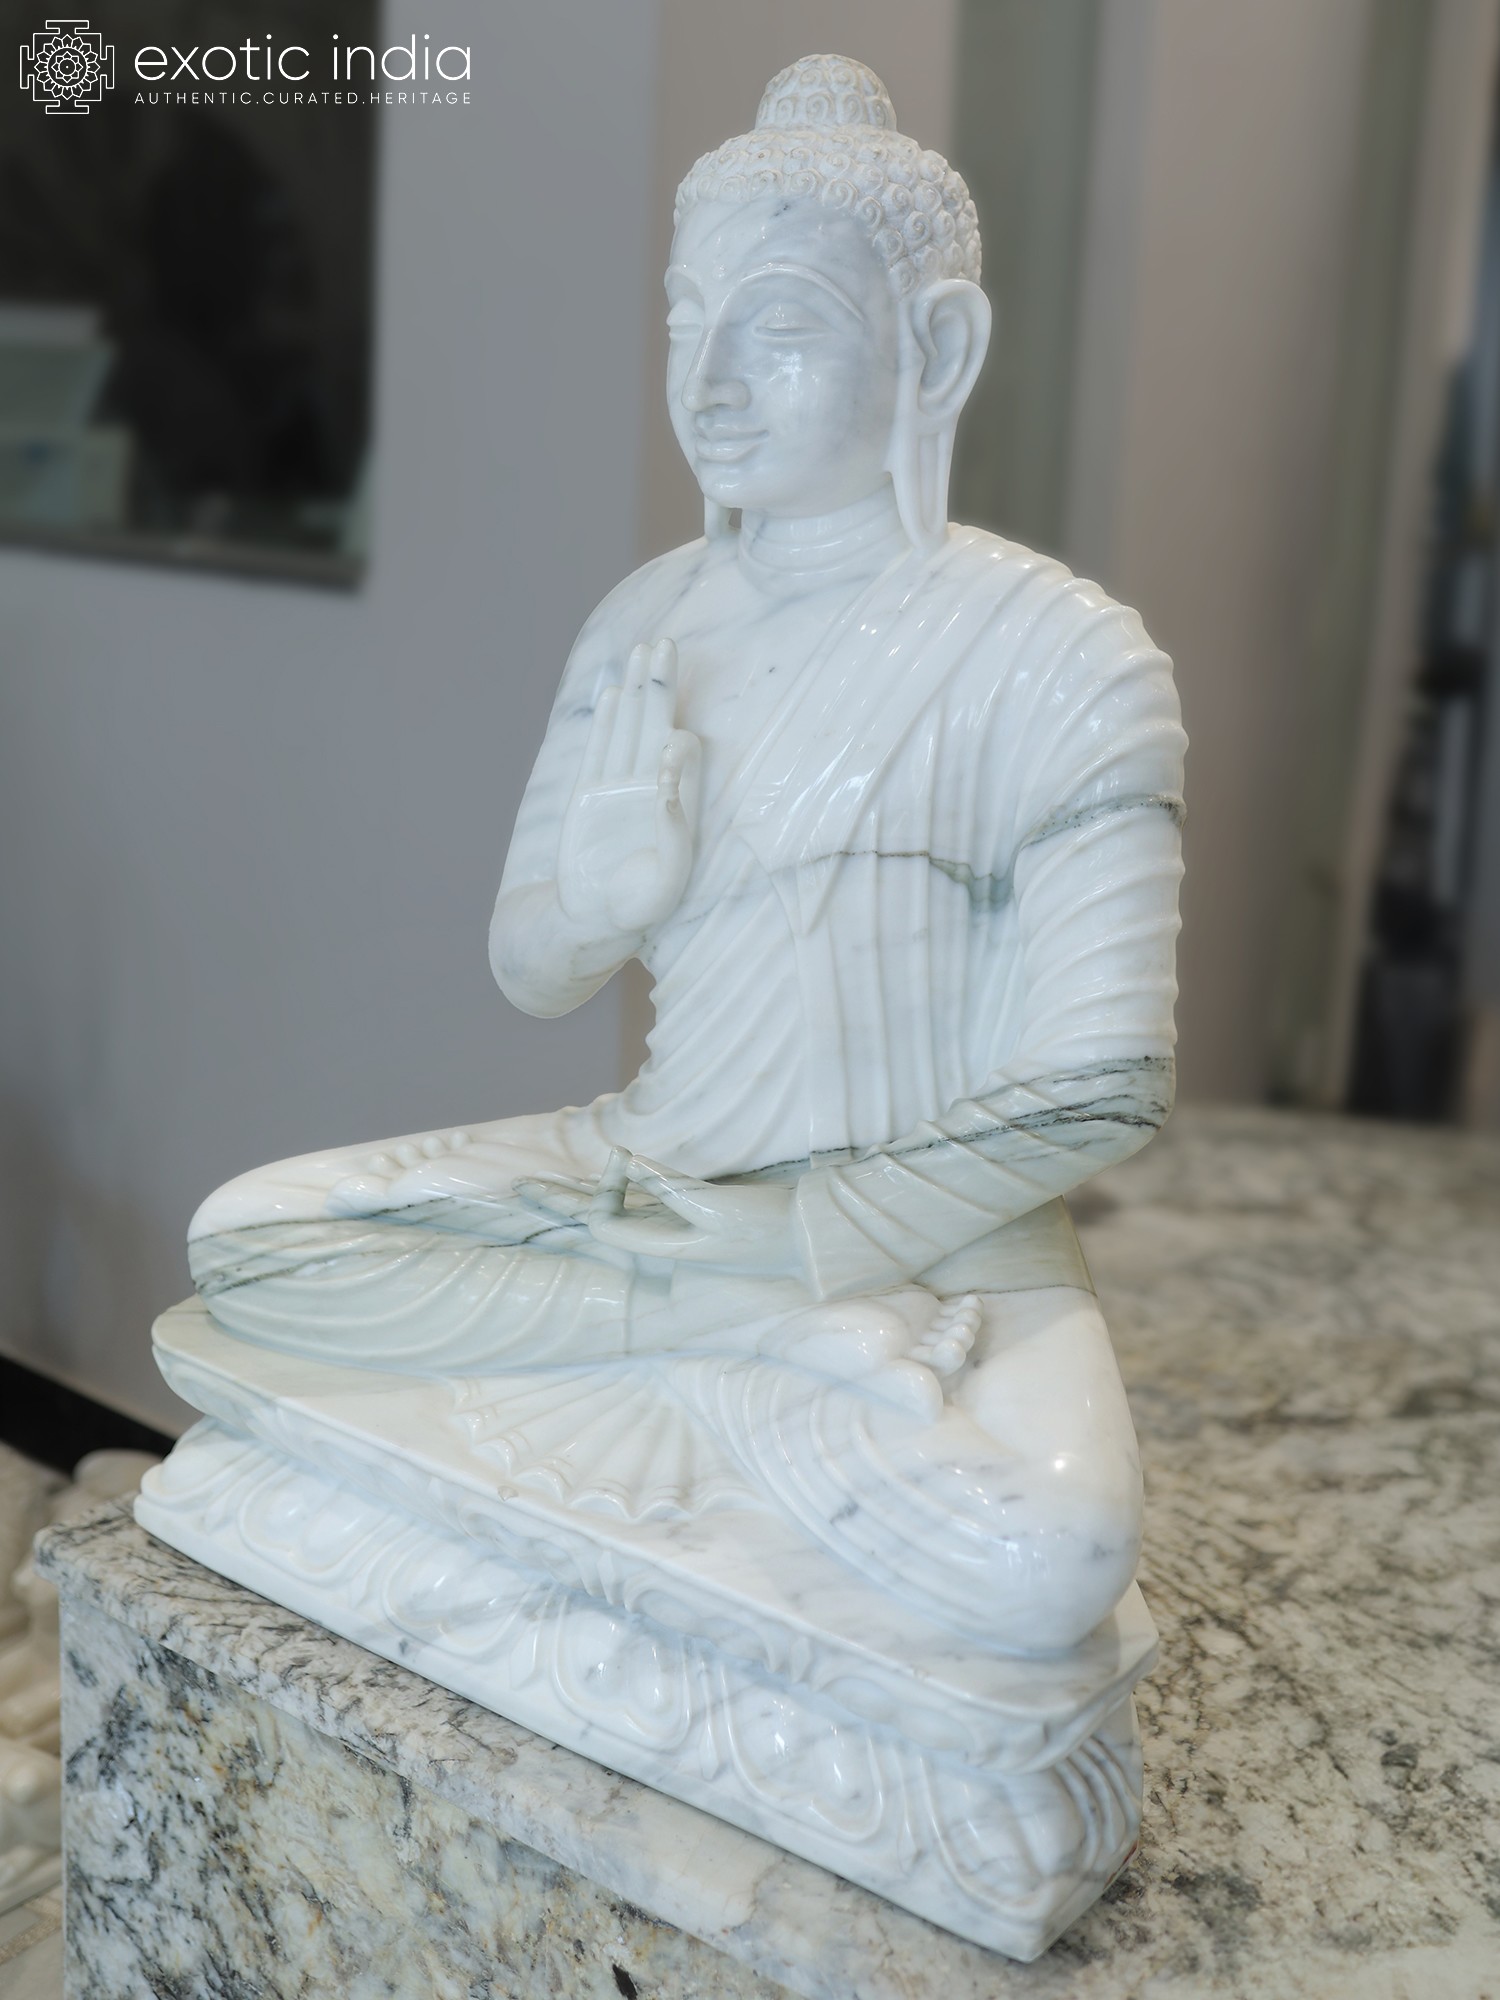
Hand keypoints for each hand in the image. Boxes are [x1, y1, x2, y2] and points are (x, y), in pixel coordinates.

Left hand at [517, 1150, 798, 1276]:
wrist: (804, 1236)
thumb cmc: (761, 1228)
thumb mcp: (715, 1209)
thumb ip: (667, 1188)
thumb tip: (624, 1159)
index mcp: (658, 1244)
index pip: (602, 1221)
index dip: (601, 1189)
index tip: (621, 1155)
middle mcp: (655, 1236)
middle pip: (591, 1217)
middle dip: (554, 1201)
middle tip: (514, 1188)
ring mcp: (669, 1223)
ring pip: (609, 1208)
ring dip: (573, 1196)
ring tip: (535, 1188)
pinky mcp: (686, 1210)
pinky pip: (636, 1198)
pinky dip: (611, 1187)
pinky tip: (599, 1180)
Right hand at [556, 639, 700, 937]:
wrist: (591, 920)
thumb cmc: (637, 908)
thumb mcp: (667, 879)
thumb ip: (674, 832)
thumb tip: (667, 781)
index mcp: (680, 805)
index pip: (683, 754)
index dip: (678, 744)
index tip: (668, 750)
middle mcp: (650, 787)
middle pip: (658, 723)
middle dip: (663, 684)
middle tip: (667, 642)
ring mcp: (618, 787)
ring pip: (628, 726)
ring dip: (636, 689)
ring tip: (642, 650)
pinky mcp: (588, 793)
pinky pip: (598, 748)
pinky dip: (606, 720)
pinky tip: (613, 692)